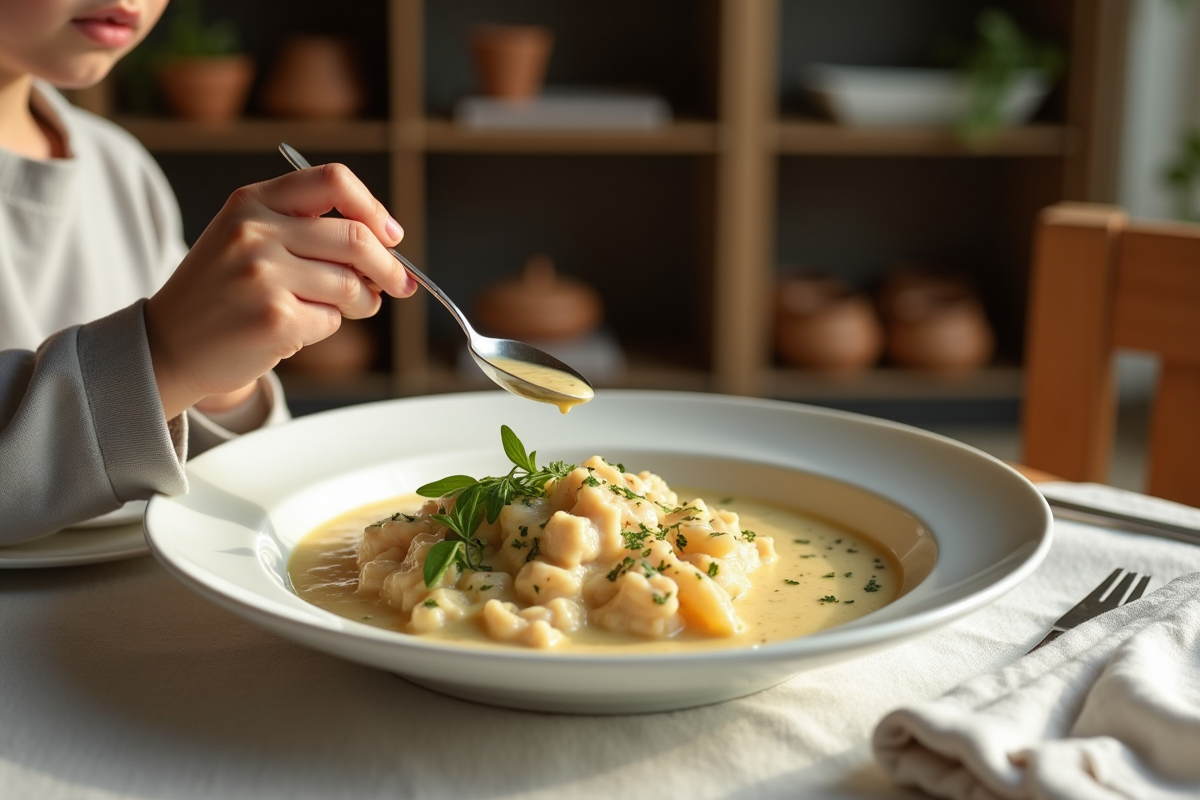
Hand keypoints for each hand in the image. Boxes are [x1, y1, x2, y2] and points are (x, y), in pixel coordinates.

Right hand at [145, 164, 414, 419]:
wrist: (168, 344)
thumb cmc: (223, 292)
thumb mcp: (248, 239)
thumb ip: (308, 231)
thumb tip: (388, 247)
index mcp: (252, 202)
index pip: (333, 181)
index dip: (373, 209)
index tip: (391, 235)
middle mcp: (255, 231)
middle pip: (356, 238)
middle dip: (390, 267)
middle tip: (401, 285)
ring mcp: (263, 275)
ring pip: (351, 285)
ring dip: (362, 303)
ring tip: (345, 309)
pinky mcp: (275, 318)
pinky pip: (332, 321)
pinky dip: (328, 327)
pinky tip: (297, 328)